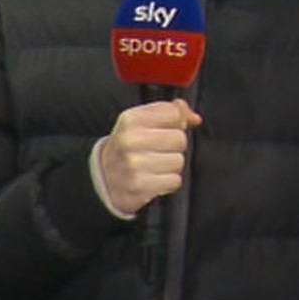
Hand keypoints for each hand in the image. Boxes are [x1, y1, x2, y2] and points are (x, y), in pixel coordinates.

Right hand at [93, 98, 199, 217]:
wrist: (104, 177)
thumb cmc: (128, 148)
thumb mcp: (140, 123)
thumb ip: (169, 112)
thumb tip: (194, 118)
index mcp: (130, 119)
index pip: (173, 113)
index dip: (177, 122)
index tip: (167, 129)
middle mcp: (130, 140)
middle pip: (179, 138)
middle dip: (174, 147)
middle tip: (159, 151)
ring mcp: (133, 164)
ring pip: (178, 161)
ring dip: (171, 166)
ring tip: (156, 166)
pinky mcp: (140, 186)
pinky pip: (174, 181)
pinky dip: (168, 182)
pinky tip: (155, 178)